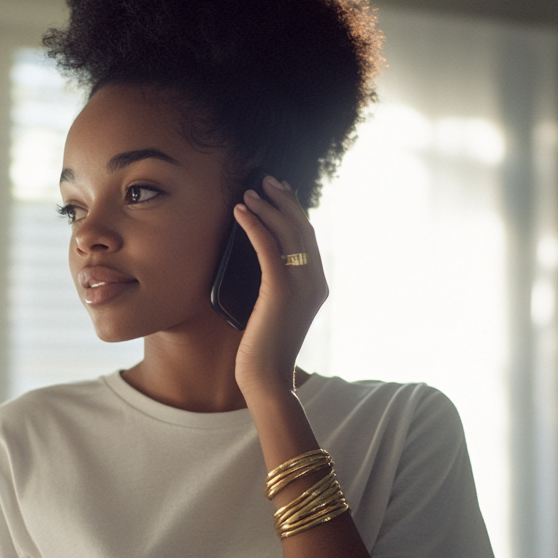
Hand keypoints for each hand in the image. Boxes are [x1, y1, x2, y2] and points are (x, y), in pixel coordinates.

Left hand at [232, 176, 327, 399]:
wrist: (267, 378)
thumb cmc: (264, 350)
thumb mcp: (274, 312)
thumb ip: (276, 288)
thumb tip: (262, 263)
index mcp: (317, 286)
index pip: (308, 238)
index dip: (294, 211)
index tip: (279, 192)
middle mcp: (315, 282)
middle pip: (302, 228)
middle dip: (284, 200)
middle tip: (267, 179)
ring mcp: (301, 285)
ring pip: (287, 233)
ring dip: (267, 207)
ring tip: (249, 190)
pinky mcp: (280, 289)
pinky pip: (268, 246)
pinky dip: (254, 225)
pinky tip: (240, 211)